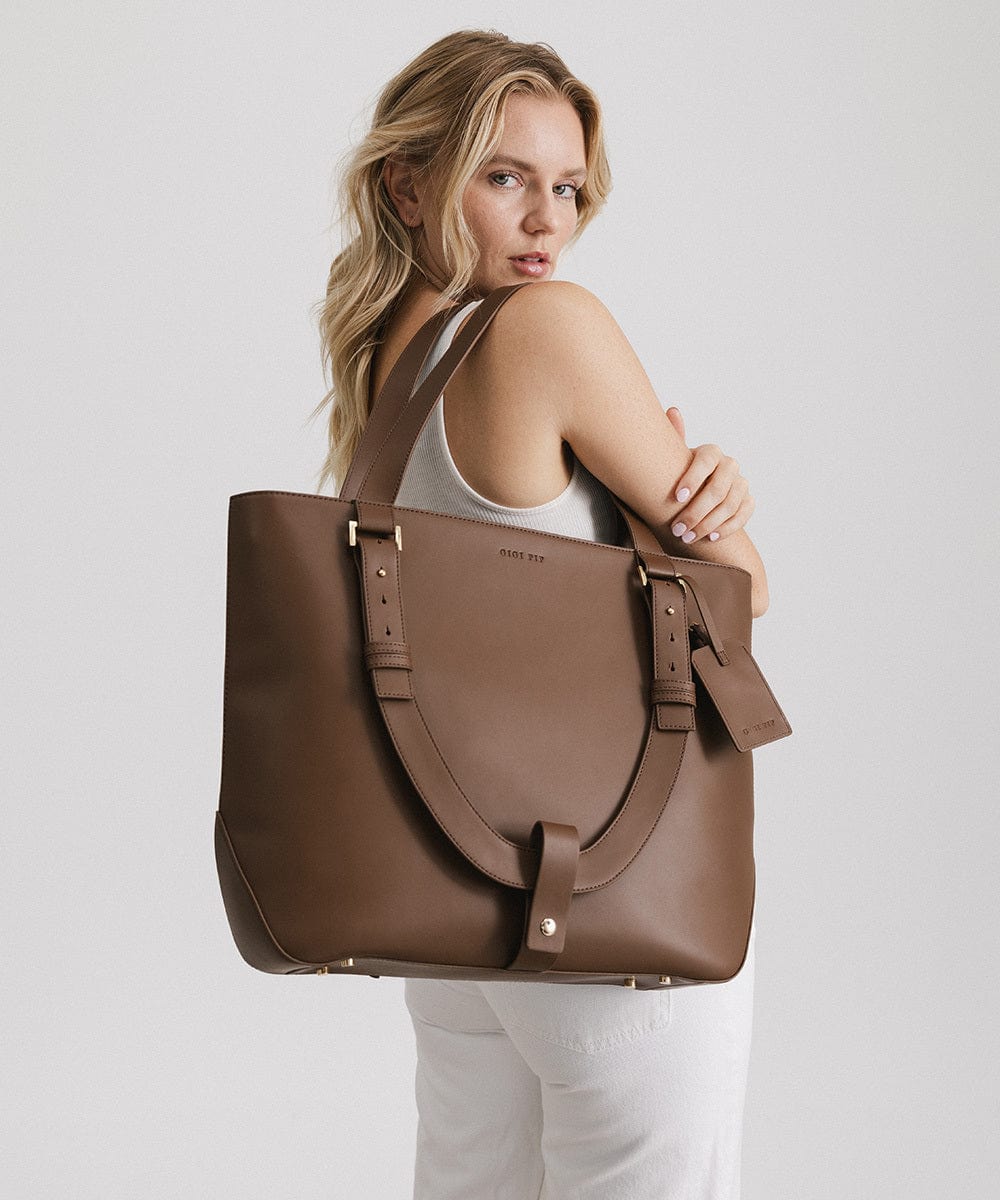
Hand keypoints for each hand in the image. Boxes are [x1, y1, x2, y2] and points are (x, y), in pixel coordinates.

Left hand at [665, 407, 754, 543]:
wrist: (695, 498)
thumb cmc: (680, 478)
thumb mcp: (673, 462)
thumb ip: (674, 440)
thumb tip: (672, 410)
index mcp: (710, 453)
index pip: (707, 460)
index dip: (693, 478)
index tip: (677, 498)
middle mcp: (729, 466)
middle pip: (718, 488)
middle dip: (696, 511)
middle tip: (677, 528)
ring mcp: (740, 484)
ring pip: (730, 504)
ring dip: (708, 523)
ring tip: (687, 537)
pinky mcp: (748, 501)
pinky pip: (743, 515)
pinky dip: (727, 527)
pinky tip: (710, 537)